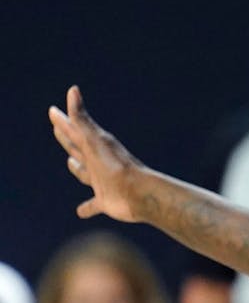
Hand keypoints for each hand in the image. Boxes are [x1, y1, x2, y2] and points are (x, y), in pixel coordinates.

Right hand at [49, 86, 145, 221]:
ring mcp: (102, 181)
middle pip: (78, 147)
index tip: (53, 110)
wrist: (141, 194)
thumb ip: (81, 118)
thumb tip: (73, 90)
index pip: (74, 130)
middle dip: (68, 138)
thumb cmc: (117, 166)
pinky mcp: (106, 201)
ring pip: (85, 173)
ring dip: (78, 168)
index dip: (63, 120)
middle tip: (59, 128)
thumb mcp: (95, 140)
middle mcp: (97, 162)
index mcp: (94, 147)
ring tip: (72, 162)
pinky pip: (93, 205)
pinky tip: (81, 211)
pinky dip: (86, 208)